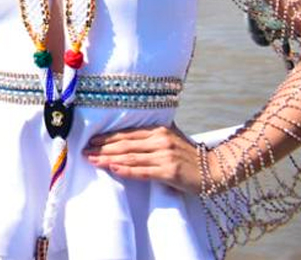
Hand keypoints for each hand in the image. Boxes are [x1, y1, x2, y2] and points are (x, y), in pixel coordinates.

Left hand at [83, 124, 211, 194]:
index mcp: (159, 130)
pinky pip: (143, 171)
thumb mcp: (172, 137)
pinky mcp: (170, 171)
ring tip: (92, 160)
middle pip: (125, 144)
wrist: (215, 170)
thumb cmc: (190, 155)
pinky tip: (113, 168)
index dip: (107, 137)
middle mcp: (160, 140)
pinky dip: (127, 170)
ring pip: (130, 157)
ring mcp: (165, 156)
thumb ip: (152, 134)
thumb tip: (130, 132)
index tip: (90, 140)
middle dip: (102, 147)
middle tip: (84, 151)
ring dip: (108, 159)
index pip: (127, 133)